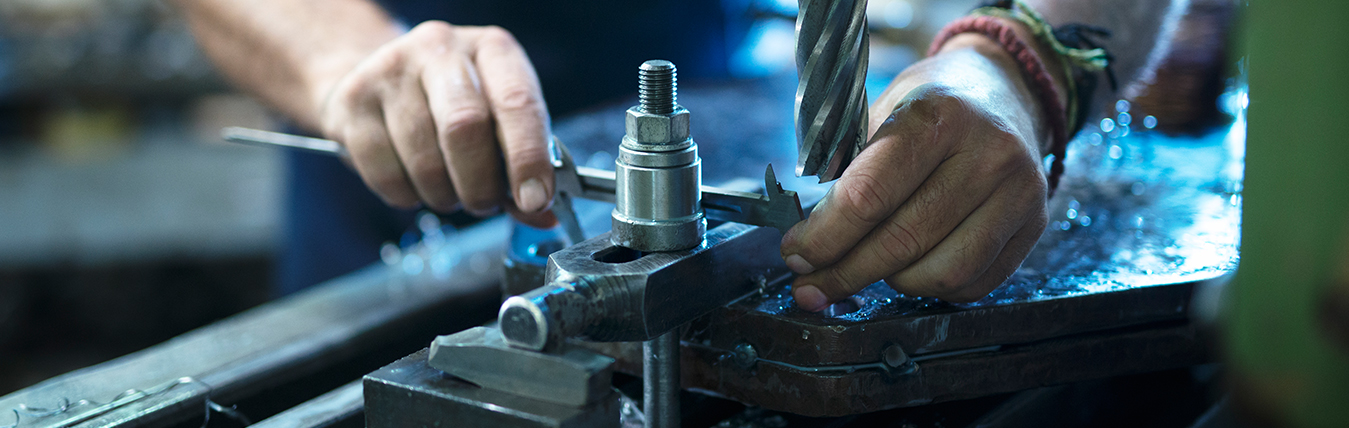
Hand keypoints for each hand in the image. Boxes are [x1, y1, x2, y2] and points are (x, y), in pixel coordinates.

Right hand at [315, 21, 555, 226]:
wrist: (378, 79)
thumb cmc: (452, 105)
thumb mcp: (497, 120)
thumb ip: (520, 166)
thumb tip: (542, 216)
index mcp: (491, 49)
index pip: (517, 102)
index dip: (528, 158)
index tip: (534, 201)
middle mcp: (441, 49)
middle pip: (465, 127)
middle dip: (480, 184)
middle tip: (483, 204)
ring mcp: (391, 70)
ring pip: (424, 160)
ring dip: (443, 195)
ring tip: (448, 190)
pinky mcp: (352, 101)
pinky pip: (386, 174)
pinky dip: (407, 196)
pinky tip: (414, 183)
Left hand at [780, 33, 1055, 308]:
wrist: (1005, 91)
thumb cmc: (930, 107)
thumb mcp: (880, 112)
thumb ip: (845, 171)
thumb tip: (807, 242)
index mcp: (938, 116)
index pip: (869, 196)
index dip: (824, 237)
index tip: (795, 254)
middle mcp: (987, 154)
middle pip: (902, 241)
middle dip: (844, 272)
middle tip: (811, 285)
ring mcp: (1020, 192)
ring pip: (941, 273)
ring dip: (891, 283)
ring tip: (868, 267)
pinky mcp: (1035, 225)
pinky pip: (974, 284)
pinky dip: (932, 288)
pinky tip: (909, 270)